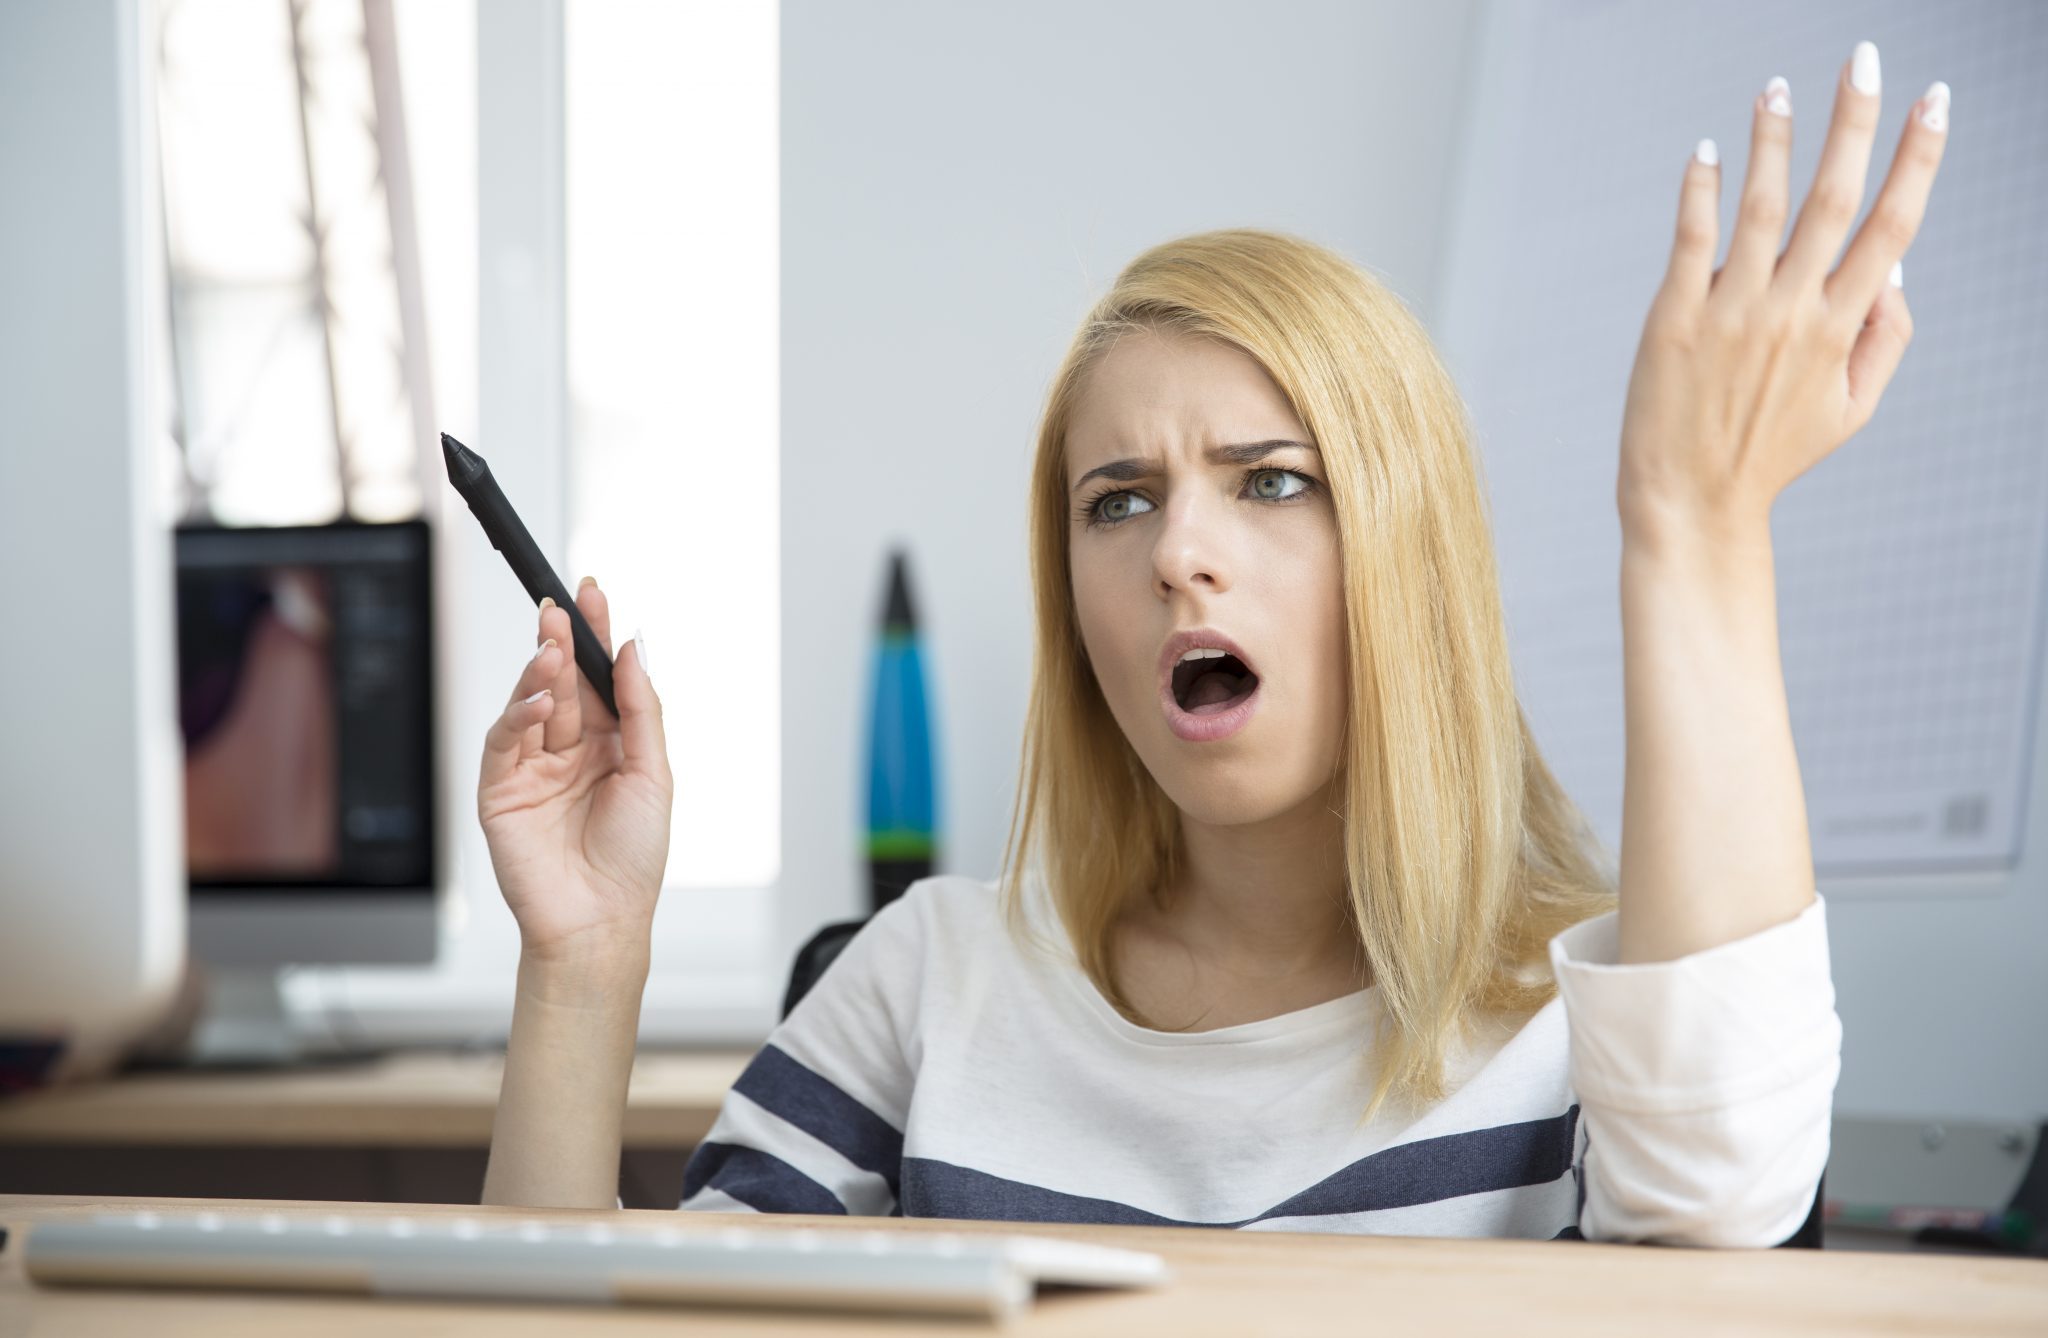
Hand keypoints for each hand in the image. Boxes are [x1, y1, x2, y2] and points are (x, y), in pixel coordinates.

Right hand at [477, 579, 672, 965]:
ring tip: (552, 642)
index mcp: (610, 745)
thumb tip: (635, 650)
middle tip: (561, 606)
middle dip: (561, 641)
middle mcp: (570, 751)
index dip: (595, 636)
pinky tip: (538, 699)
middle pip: (562, 682)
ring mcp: (533, 768)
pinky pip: (505, 739)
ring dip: (540, 670)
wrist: (598, 920)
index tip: (593, 594)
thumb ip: (641, 710)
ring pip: (531, 702)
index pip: (598, 678)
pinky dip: (518, 714)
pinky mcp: (500, 789)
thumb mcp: (654, 774)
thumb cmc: (634, 859)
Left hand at [1618, 43, 1948, 542]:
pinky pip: (1691, 240)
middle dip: (1854, 123)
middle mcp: (1791, 312)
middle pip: (1833, 199)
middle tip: (1863, 58)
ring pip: (1760, 208)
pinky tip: (1705, 151)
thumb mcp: (1851, 408)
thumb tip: (1896, 262)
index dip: (1918, 158)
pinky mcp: (1675, 318)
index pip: (1892, 224)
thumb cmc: (1771, 452)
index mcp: (1841, 328)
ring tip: (1777, 87)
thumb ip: (1884, 336)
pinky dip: (1700, 192)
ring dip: (1773, 141)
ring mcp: (1732, 312)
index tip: (1935, 101)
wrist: (1691, 501)